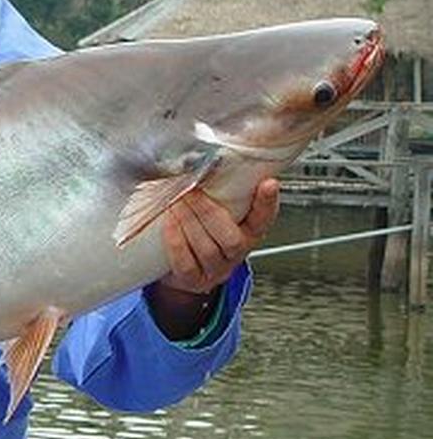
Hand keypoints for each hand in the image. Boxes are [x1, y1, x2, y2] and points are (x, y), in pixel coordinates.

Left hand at [147, 179, 278, 339]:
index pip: (263, 219)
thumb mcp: (215, 211)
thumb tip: (206, 158)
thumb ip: (219, 190)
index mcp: (248, 233)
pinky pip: (186, 263)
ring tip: (176, 202)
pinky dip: (175, 240)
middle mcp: (236, 254)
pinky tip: (168, 222)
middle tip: (191, 191)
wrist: (181, 270)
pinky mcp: (193, 280)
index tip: (269, 183)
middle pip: (231, 239)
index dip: (267, 203)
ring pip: (208, 250)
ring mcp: (216, 270)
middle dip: (209, 212)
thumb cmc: (200, 231)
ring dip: (189, 223)